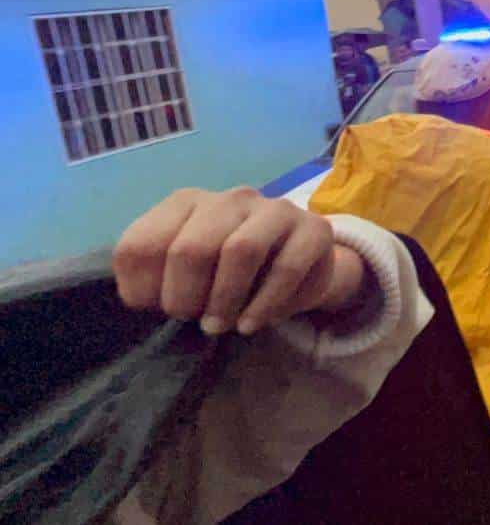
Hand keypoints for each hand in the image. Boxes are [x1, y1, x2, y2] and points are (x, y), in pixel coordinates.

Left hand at [113, 187, 365, 336]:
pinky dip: (265, 304)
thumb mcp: (182, 276)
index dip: (145, 290)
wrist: (295, 267)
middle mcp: (229, 198)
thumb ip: (154, 283)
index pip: (141, 245)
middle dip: (187, 298)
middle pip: (191, 249)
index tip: (161, 310)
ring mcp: (273, 208)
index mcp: (185, 203)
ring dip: (226, 299)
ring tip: (222, 325)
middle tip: (196, 322)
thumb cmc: (227, 276)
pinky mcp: (314, 228)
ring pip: (241, 250)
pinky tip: (252, 323)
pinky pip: (287, 268)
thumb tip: (145, 301)